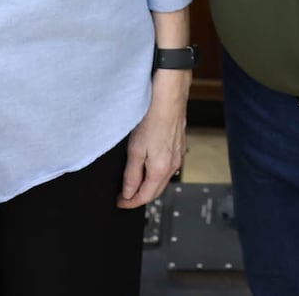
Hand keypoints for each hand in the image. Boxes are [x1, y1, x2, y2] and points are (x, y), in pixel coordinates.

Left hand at [118, 72, 189, 208]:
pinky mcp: (178, 145)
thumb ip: (132, 174)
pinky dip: (156, 173)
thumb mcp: (135, 149)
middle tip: (124, 196)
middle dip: (140, 196)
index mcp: (161, 169)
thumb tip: (129, 193)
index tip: (120, 203)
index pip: (145, 196)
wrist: (169, 96)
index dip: (130, 202)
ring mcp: (177, 155)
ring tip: (133, 183)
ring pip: (162, 179)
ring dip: (148, 185)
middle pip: (155, 190)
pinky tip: (148, 166)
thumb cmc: (153, 117)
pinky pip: (167, 167)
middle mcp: (172, 165)